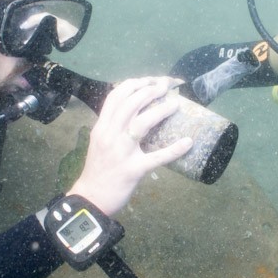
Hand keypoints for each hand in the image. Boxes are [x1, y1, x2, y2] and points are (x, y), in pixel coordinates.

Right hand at [67, 76, 192, 215]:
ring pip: (141, 124)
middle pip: (130, 104)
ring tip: (175, 104)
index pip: (116, 96)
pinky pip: (156, 158)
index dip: (135, 84)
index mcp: (101, 127)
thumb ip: (112, 125)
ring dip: (160, 111)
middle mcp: (109, 136)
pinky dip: (174, 149)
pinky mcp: (133, 170)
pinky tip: (188, 142)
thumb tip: (133, 109)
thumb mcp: (99, 141)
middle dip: (150, 91)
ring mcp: (121, 153)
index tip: (150, 80)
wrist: (90, 198)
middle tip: (166, 87)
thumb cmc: (98, 169)